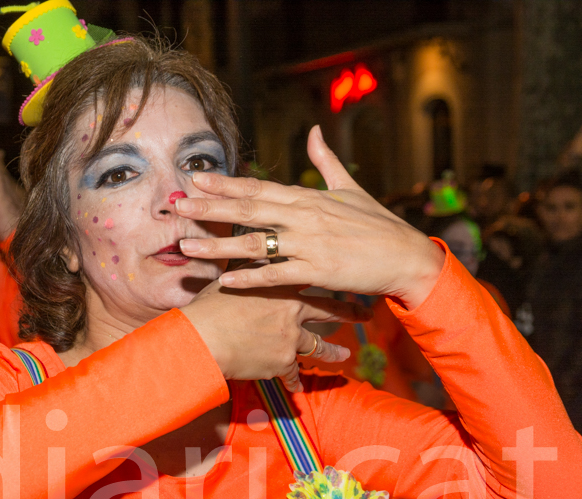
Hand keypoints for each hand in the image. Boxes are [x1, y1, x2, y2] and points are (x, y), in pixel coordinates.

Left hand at [176, 126, 444, 309]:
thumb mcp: (350, 187)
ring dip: (219, 244)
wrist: (407, 256)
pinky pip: (276, 275)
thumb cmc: (378, 224)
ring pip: (255, 243)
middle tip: (177, 205)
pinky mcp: (318, 271)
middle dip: (210, 207)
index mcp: (308, 197)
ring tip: (187, 245)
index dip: (226, 183)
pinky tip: (225, 281)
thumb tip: (314, 130)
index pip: (259, 187)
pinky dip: (250, 278)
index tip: (197, 179)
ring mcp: (310, 244)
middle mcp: (304, 217)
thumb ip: (326, 161)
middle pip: (249, 209)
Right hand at [180, 268, 371, 389]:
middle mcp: (292, 310)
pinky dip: (294, 380)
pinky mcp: (281, 362)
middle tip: (365, 316)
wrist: (203, 337)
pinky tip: (297, 387)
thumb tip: (255, 255)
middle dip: (349, 314)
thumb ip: (249, 270)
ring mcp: (289, 337)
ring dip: (331, 352)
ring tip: (342, 356)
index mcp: (281, 286)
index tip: (348, 276)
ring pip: (317, 346)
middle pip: (329, 311)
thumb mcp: (230, 279)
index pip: (314, 277)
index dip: (331, 276)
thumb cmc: (210, 306)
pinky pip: (292, 372)